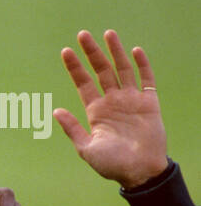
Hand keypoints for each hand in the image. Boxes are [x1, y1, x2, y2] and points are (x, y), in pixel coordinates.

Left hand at [54, 30, 167, 188]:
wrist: (139, 171)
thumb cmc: (111, 164)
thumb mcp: (85, 148)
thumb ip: (72, 129)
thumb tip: (55, 112)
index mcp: (95, 110)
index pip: (83, 83)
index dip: (75, 67)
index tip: (65, 51)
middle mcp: (112, 101)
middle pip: (101, 71)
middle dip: (92, 53)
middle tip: (82, 34)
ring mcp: (131, 100)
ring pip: (122, 69)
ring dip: (115, 52)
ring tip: (108, 34)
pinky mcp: (149, 103)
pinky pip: (146, 79)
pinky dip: (141, 65)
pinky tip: (134, 51)